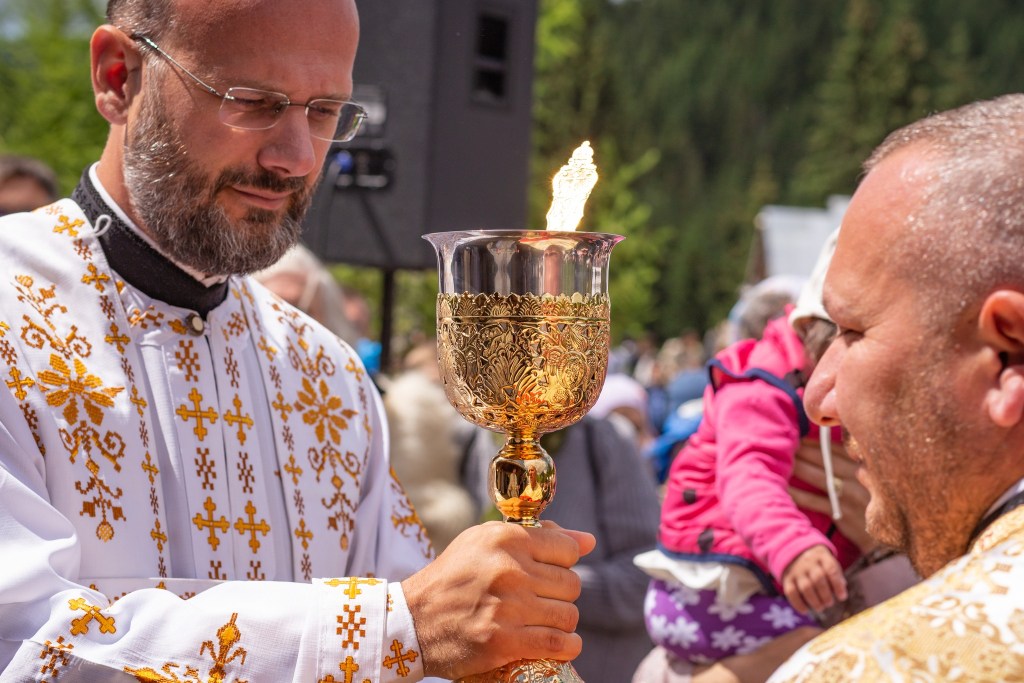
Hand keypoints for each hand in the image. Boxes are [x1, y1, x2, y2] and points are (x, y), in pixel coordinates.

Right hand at [402, 520, 595, 679]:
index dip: (562, 563)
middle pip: (572, 584)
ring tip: (541, 621)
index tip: (546, 573)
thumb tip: (588, 541)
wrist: (413, 620)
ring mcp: (508, 607)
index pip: (567, 550)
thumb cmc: (453, 577)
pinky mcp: (504, 641)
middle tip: (540, 600)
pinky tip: (557, 642)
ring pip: (568, 615)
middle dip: (561, 594)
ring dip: (561, 622)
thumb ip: (538, 536)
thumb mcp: (486, 542)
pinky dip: (567, 646)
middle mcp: (509, 569)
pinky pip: (559, 644)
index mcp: (505, 539)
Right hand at [781, 544, 846, 613]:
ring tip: (820, 608)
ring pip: (805, 587)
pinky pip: (791, 592)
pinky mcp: (787, 578)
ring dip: (814, 601)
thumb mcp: (829, 563)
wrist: (795, 554)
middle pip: (818, 579)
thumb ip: (837, 576)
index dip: (838, 585)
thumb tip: (841, 593)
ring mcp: (796, 570)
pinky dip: (798, 604)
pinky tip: (805, 611)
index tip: (842, 597)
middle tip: (829, 603)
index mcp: (821, 556)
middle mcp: (808, 562)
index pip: (831, 569)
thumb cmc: (819, 564)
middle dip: (826, 595)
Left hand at [789, 438, 875, 552]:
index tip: (796, 436)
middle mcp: (859, 476)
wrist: (885, 540)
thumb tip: (823, 448)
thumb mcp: (870, 481)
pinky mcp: (842, 512)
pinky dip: (797, 494)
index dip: (814, 442)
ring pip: (818, 476)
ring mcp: (851, 494)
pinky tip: (782, 488)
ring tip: (777, 461)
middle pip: (824, 458)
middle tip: (780, 443)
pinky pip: (814, 500)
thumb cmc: (872, 506)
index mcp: (865, 465)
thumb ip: (852, 465)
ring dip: (796, 467)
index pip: (835, 448)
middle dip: (801, 450)